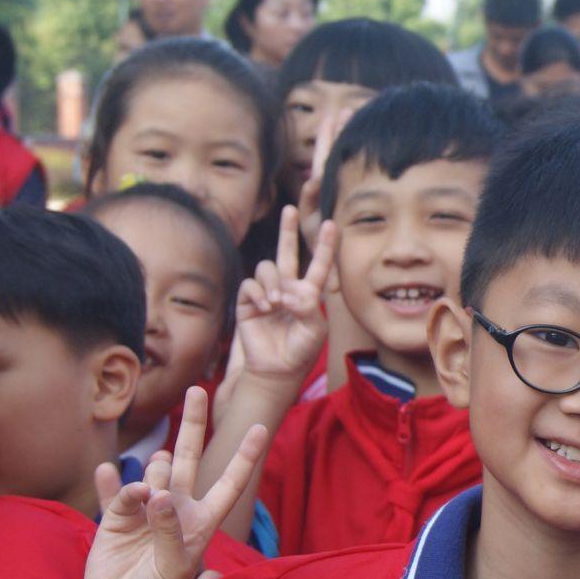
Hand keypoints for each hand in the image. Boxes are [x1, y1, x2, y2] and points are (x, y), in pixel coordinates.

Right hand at [82, 388, 268, 578]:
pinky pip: (115, 492)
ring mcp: (146, 510)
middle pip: (187, 458)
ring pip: (152, 472)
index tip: (261, 426)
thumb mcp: (174, 568)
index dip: (244, 456)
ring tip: (148, 496)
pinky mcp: (115, 518)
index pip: (229, 483)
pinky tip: (108, 472)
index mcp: (202, 522)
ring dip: (151, 474)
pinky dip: (112, 481)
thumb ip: (168, 529)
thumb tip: (158, 493)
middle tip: (195, 391)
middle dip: (193, 425)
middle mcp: (176, 509)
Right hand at [232, 207, 336, 383]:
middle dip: (288, 230)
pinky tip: (265, 307)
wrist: (274, 370)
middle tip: (292, 208)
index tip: (331, 224)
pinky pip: (250, 284)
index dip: (324, 246)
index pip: (319, 265)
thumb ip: (309, 307)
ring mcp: (267, 293)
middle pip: (287, 253)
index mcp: (309, 294)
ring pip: (268, 267)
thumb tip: (292, 290)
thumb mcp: (314, 330)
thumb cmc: (299, 352)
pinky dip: (259, 293)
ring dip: (273, 282)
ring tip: (277, 304)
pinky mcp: (248, 301)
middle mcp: (288, 288)